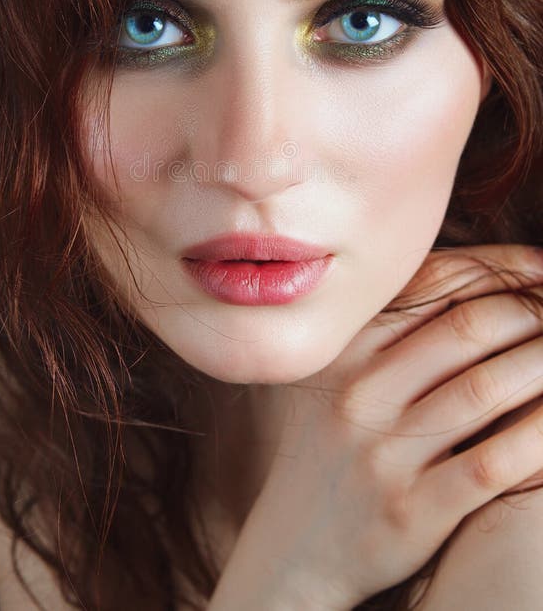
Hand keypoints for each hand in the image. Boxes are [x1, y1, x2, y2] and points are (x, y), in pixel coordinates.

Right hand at [209, 244, 542, 609]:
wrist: (294, 543)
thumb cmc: (330, 446)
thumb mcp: (337, 377)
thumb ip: (389, 330)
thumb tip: (478, 282)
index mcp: (344, 347)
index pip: (435, 284)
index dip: (503, 267)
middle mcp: (359, 391)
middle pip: (469, 328)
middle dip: (534, 311)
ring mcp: (382, 451)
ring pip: (486, 388)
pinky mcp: (411, 509)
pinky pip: (494, 461)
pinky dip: (540, 434)